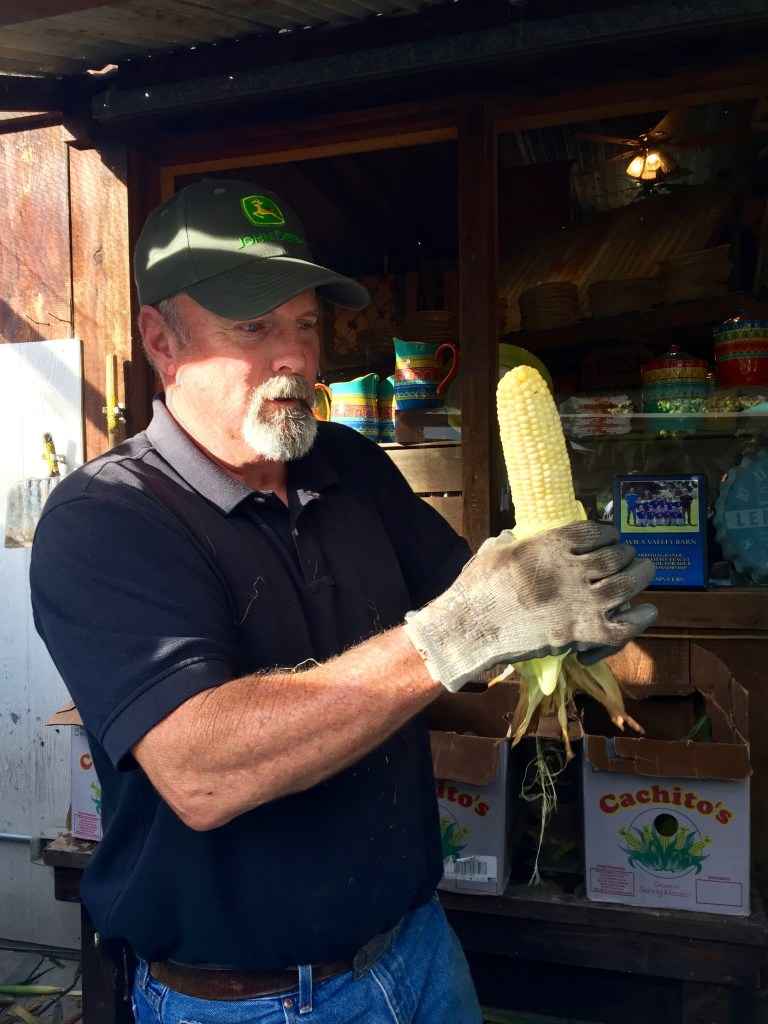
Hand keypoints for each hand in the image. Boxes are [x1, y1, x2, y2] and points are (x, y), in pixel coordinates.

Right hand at [403, 520, 656, 691]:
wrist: (470, 627)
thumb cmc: (476, 588)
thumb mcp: (495, 551)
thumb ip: (514, 541)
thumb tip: (517, 537)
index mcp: (549, 545)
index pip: (593, 531)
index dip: (608, 532)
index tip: (612, 536)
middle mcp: (570, 569)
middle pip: (615, 556)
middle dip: (627, 553)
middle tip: (631, 555)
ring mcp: (578, 601)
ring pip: (625, 585)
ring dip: (640, 575)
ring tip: (645, 570)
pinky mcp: (580, 633)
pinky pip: (622, 626)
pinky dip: (640, 619)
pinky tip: (648, 611)